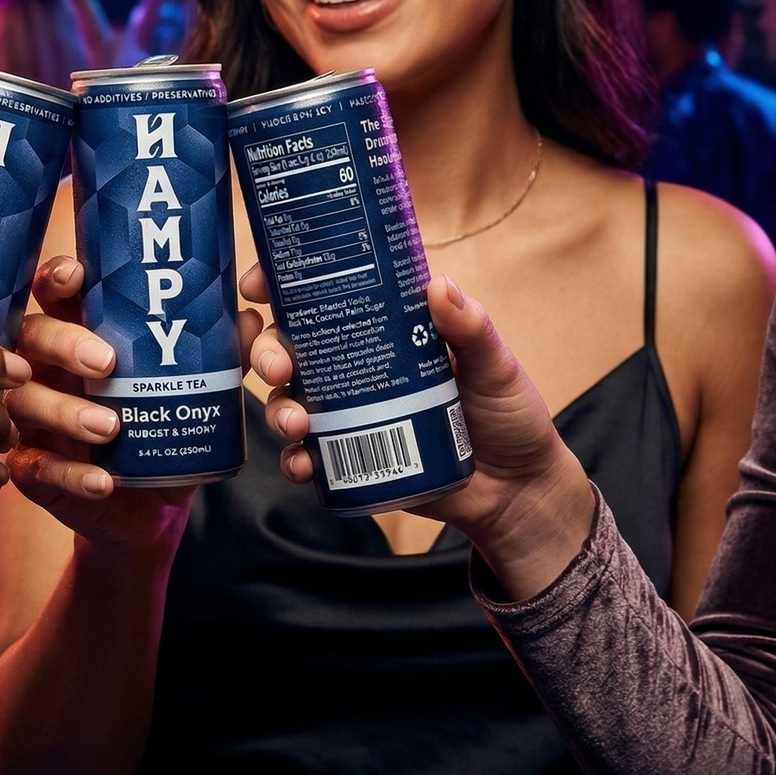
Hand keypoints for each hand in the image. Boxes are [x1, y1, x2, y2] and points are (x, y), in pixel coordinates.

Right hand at [3, 256, 260, 558]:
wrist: (150, 509)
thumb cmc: (161, 431)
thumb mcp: (192, 392)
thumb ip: (217, 356)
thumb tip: (251, 323)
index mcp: (77, 336)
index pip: (55, 294)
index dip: (58, 278)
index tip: (77, 277)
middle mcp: (46, 370)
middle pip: (32, 338)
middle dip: (65, 343)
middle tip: (107, 361)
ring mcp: (33, 421)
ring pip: (26, 402)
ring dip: (66, 411)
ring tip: (110, 427)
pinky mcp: (33, 470)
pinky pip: (35, 468)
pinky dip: (71, 474)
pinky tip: (102, 481)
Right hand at [249, 268, 593, 595]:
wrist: (518, 490)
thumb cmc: (509, 414)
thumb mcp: (495, 364)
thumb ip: (470, 328)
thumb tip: (439, 285)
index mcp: (384, 327)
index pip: (322, 295)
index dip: (279, 284)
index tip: (257, 285)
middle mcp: (356, 365)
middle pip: (288, 346)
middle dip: (264, 350)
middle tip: (276, 364)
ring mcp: (349, 412)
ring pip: (288, 400)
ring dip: (277, 407)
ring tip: (296, 421)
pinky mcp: (351, 457)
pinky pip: (307, 457)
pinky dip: (296, 459)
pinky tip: (303, 463)